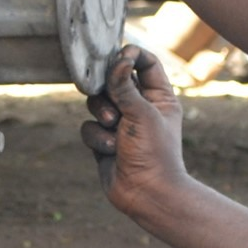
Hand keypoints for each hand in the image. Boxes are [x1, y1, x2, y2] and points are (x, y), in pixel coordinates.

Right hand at [79, 46, 187, 216]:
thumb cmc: (154, 153)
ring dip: (102, 114)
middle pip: (114, 80)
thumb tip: (118, 59)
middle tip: (111, 96)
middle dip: (109, 90)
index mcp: (159, 97)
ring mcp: (120, 124)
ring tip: (113, 127)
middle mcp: (139, 107)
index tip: (119, 54)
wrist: (147, 193)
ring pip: (97, 103)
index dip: (132, 55)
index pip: (146, 63)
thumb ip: (125, 86)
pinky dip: (97, 137)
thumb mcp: (141, 114)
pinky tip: (110, 150)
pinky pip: (89, 127)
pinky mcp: (104, 141)